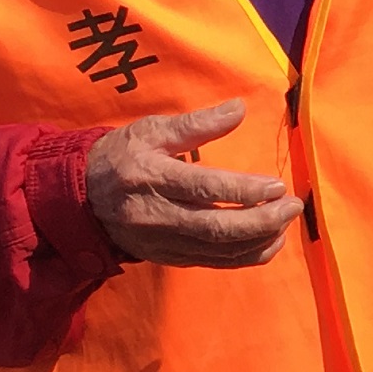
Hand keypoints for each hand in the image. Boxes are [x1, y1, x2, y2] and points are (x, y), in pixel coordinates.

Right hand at [87, 101, 303, 267]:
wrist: (79, 198)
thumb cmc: (121, 156)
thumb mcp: (151, 130)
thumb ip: (196, 123)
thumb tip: (239, 108)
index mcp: (150, 178)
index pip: (204, 190)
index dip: (244, 191)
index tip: (277, 185)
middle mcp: (155, 215)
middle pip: (215, 228)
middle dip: (262, 221)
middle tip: (293, 206)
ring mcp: (161, 242)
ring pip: (218, 251)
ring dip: (260, 240)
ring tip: (287, 222)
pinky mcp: (167, 257)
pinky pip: (213, 262)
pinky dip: (246, 256)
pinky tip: (270, 242)